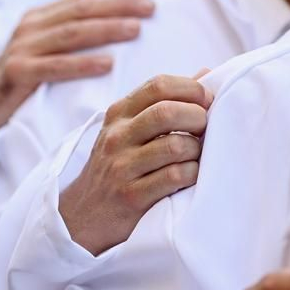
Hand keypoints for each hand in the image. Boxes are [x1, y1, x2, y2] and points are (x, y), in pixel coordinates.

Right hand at [0, 0, 154, 135]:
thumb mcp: (50, 53)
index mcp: (41, 16)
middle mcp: (30, 26)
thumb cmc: (27, 84)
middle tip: (151, 8)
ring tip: (137, 29)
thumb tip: (126, 22)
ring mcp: (20, 48)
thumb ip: (77, 36)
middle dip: (118, 5)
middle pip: (81, 9)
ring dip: (106, 28)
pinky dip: (82, 64)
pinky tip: (108, 65)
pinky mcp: (15, 73)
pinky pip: (53, 66)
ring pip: (71, 33)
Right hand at [57, 72, 213, 255]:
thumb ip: (166, 101)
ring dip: (197, 150)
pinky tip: (191, 175)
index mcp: (119, 113)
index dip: (191, 89)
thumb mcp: (130, 128)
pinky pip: (174, 177)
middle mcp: (118, 136)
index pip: (159, 85)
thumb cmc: (118, 166)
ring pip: (175, 146)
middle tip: (206, 129)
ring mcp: (122, 167)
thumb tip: (206, 73)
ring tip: (197, 155)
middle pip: (167, 112)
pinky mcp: (131, 196)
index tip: (207, 101)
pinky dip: (192, 173)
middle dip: (197, 117)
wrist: (81, 216)